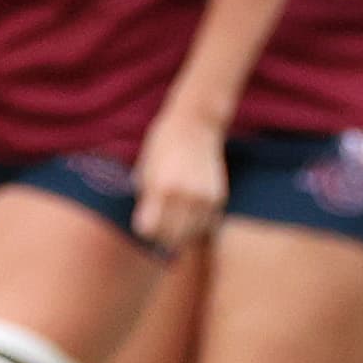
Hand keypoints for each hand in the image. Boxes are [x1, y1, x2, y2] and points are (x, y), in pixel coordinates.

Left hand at [131, 108, 227, 254]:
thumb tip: (148, 228)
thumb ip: (146, 200)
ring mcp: (203, 198)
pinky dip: (196, 227)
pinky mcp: (218, 198)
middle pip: (170, 238)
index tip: (144, 223)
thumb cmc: (163, 146)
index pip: (149, 230)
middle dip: (160, 237)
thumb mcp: (145, 171)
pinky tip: (188, 216)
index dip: (144, 230)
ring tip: (173, 222)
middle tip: (158, 227)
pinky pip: (205, 225)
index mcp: (161, 188)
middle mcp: (184, 196)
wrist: (195, 125)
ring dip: (179, 235)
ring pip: (190, 236)